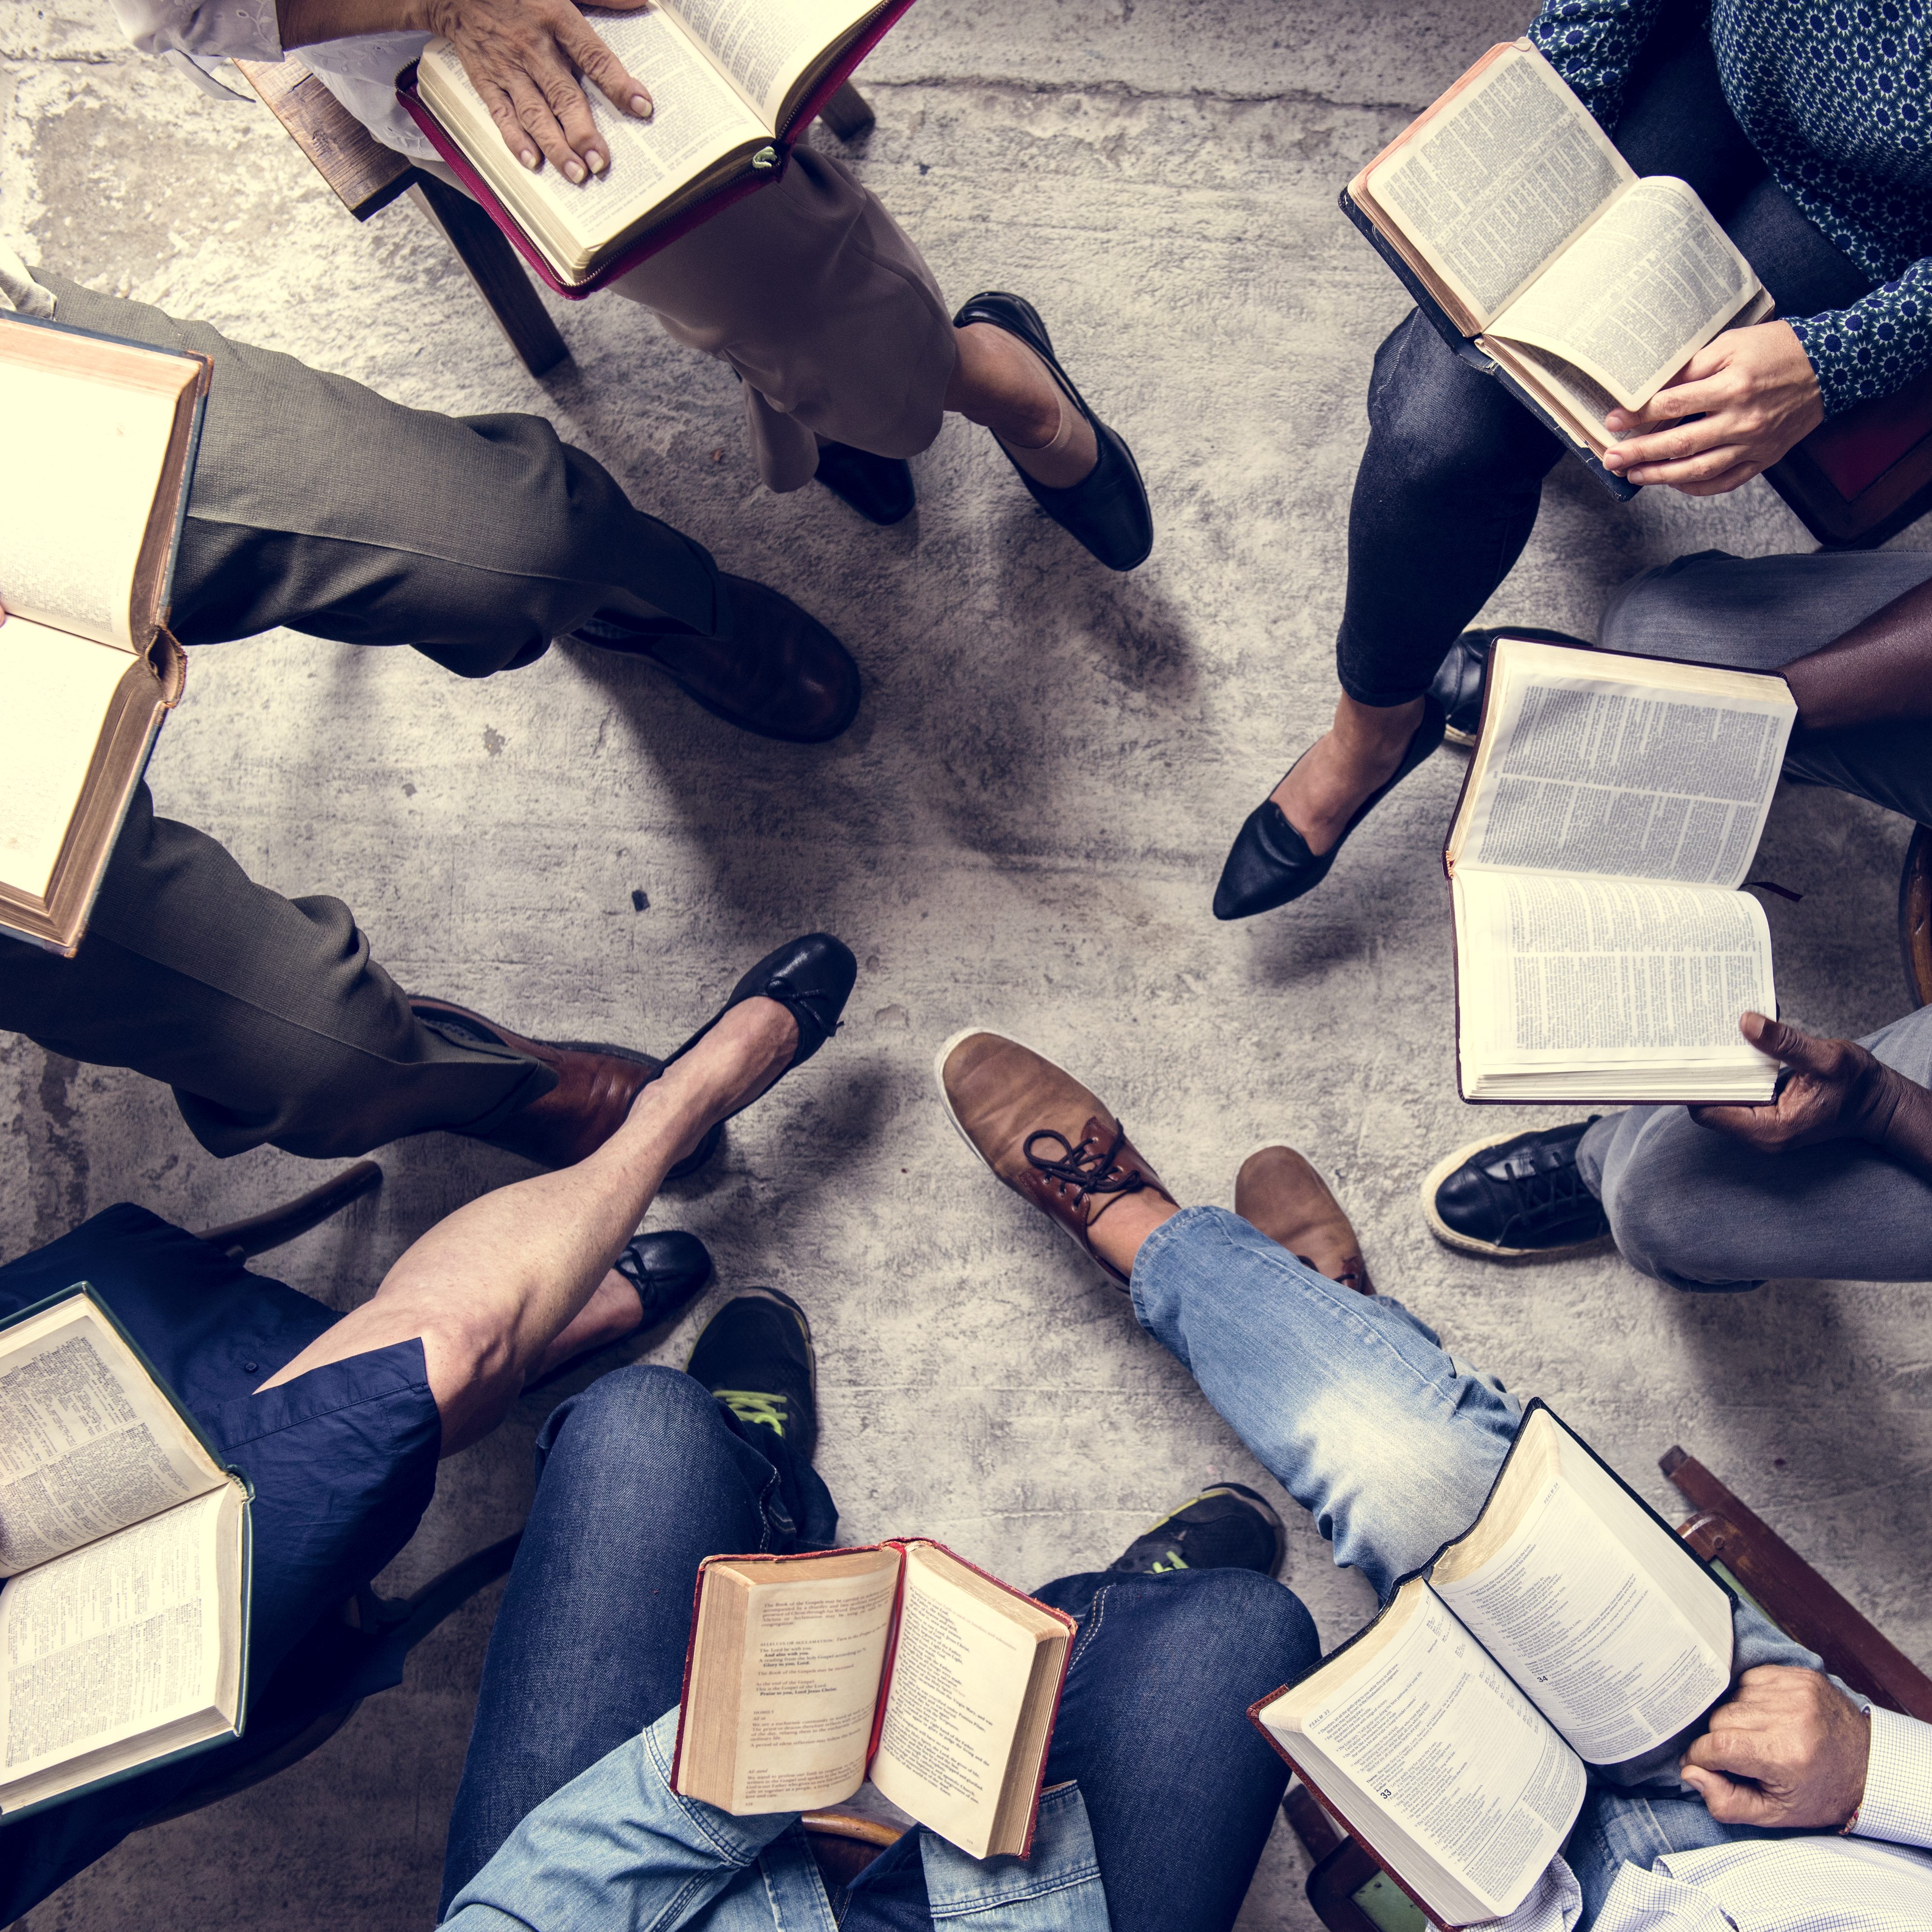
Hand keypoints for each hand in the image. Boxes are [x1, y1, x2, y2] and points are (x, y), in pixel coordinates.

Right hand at [414, 0, 655, 181]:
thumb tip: (641, 3)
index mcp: (555, 19)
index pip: (594, 57)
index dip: (618, 83)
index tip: (641, 106)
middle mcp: (533, 48)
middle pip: (563, 95)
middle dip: (583, 133)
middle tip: (600, 162)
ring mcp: (508, 67)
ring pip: (535, 113)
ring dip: (555, 147)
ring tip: (576, 174)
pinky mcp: (486, 80)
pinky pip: (501, 114)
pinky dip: (516, 140)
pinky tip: (533, 162)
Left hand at [1601, 320, 1822, 495]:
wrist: (1831, 367)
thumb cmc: (1777, 350)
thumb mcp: (1733, 344)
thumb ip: (1694, 367)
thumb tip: (1654, 386)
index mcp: (1733, 386)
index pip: (1673, 404)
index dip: (1638, 414)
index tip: (1613, 420)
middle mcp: (1742, 420)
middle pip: (1680, 443)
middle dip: (1640, 453)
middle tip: (1611, 459)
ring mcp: (1753, 444)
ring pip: (1698, 469)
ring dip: (1660, 476)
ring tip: (1632, 475)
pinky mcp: (1763, 459)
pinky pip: (1724, 482)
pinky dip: (1695, 487)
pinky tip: (1673, 483)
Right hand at [1680, 1666, 1868, 1827]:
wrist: (1870, 1767)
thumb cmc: (1819, 1794)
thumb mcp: (1775, 1814)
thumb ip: (1726, 1802)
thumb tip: (1689, 1772)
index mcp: (1786, 1755)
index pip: (1718, 1744)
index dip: (1701, 1757)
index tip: (1703, 1765)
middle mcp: (1791, 1716)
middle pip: (1721, 1718)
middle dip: (1721, 1740)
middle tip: (1742, 1757)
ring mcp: (1796, 1690)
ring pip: (1733, 1698)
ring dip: (1735, 1718)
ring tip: (1758, 1737)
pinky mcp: (1799, 1675)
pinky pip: (1750, 1680)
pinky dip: (1749, 1698)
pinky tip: (1766, 1716)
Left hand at [1688, 1013, 1898, 1152]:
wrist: (1879, 1103)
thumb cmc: (1858, 1086)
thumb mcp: (1826, 1058)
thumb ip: (1784, 1043)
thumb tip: (1745, 1022)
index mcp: (1769, 1129)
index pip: (1708, 1111)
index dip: (1693, 1085)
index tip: (1684, 1054)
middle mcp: (1760, 1133)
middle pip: (1710, 1104)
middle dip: (1702, 1073)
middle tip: (1689, 1037)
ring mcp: (1762, 1125)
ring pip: (1722, 1098)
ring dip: (1717, 1070)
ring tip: (1705, 1037)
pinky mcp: (1766, 1113)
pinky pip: (1738, 1093)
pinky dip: (1733, 1071)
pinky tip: (1731, 1045)